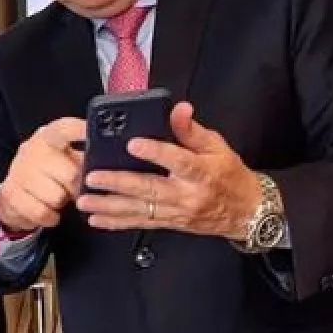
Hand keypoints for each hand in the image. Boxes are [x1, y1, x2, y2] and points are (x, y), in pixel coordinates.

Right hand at [0, 117, 85, 234]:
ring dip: (62, 202)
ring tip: (59, 197)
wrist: (15, 193)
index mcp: (48, 137)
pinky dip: (50, 217)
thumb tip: (110, 162)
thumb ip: (84, 157)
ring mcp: (19, 171)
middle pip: (70, 174)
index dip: (81, 131)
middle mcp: (32, 150)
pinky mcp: (10, 193)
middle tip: (76, 189)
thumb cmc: (49, 173)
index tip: (92, 136)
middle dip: (77, 187)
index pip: (65, 129)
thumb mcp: (65, 159)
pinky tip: (50, 210)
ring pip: (56, 197)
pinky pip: (42, 212)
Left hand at [77, 102, 262, 240]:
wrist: (247, 212)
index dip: (155, 152)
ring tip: (86, 200)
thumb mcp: (218, 146)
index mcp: (202, 173)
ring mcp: (177, 212)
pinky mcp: (170, 223)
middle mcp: (187, 195)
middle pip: (150, 189)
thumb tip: (179, 109)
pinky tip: (97, 219)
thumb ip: (192, 130)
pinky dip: (117, 222)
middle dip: (118, 183)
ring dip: (110, 206)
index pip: (178, 160)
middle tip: (94, 177)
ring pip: (140, 210)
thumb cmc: (230, 176)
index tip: (133, 143)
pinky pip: (141, 223)